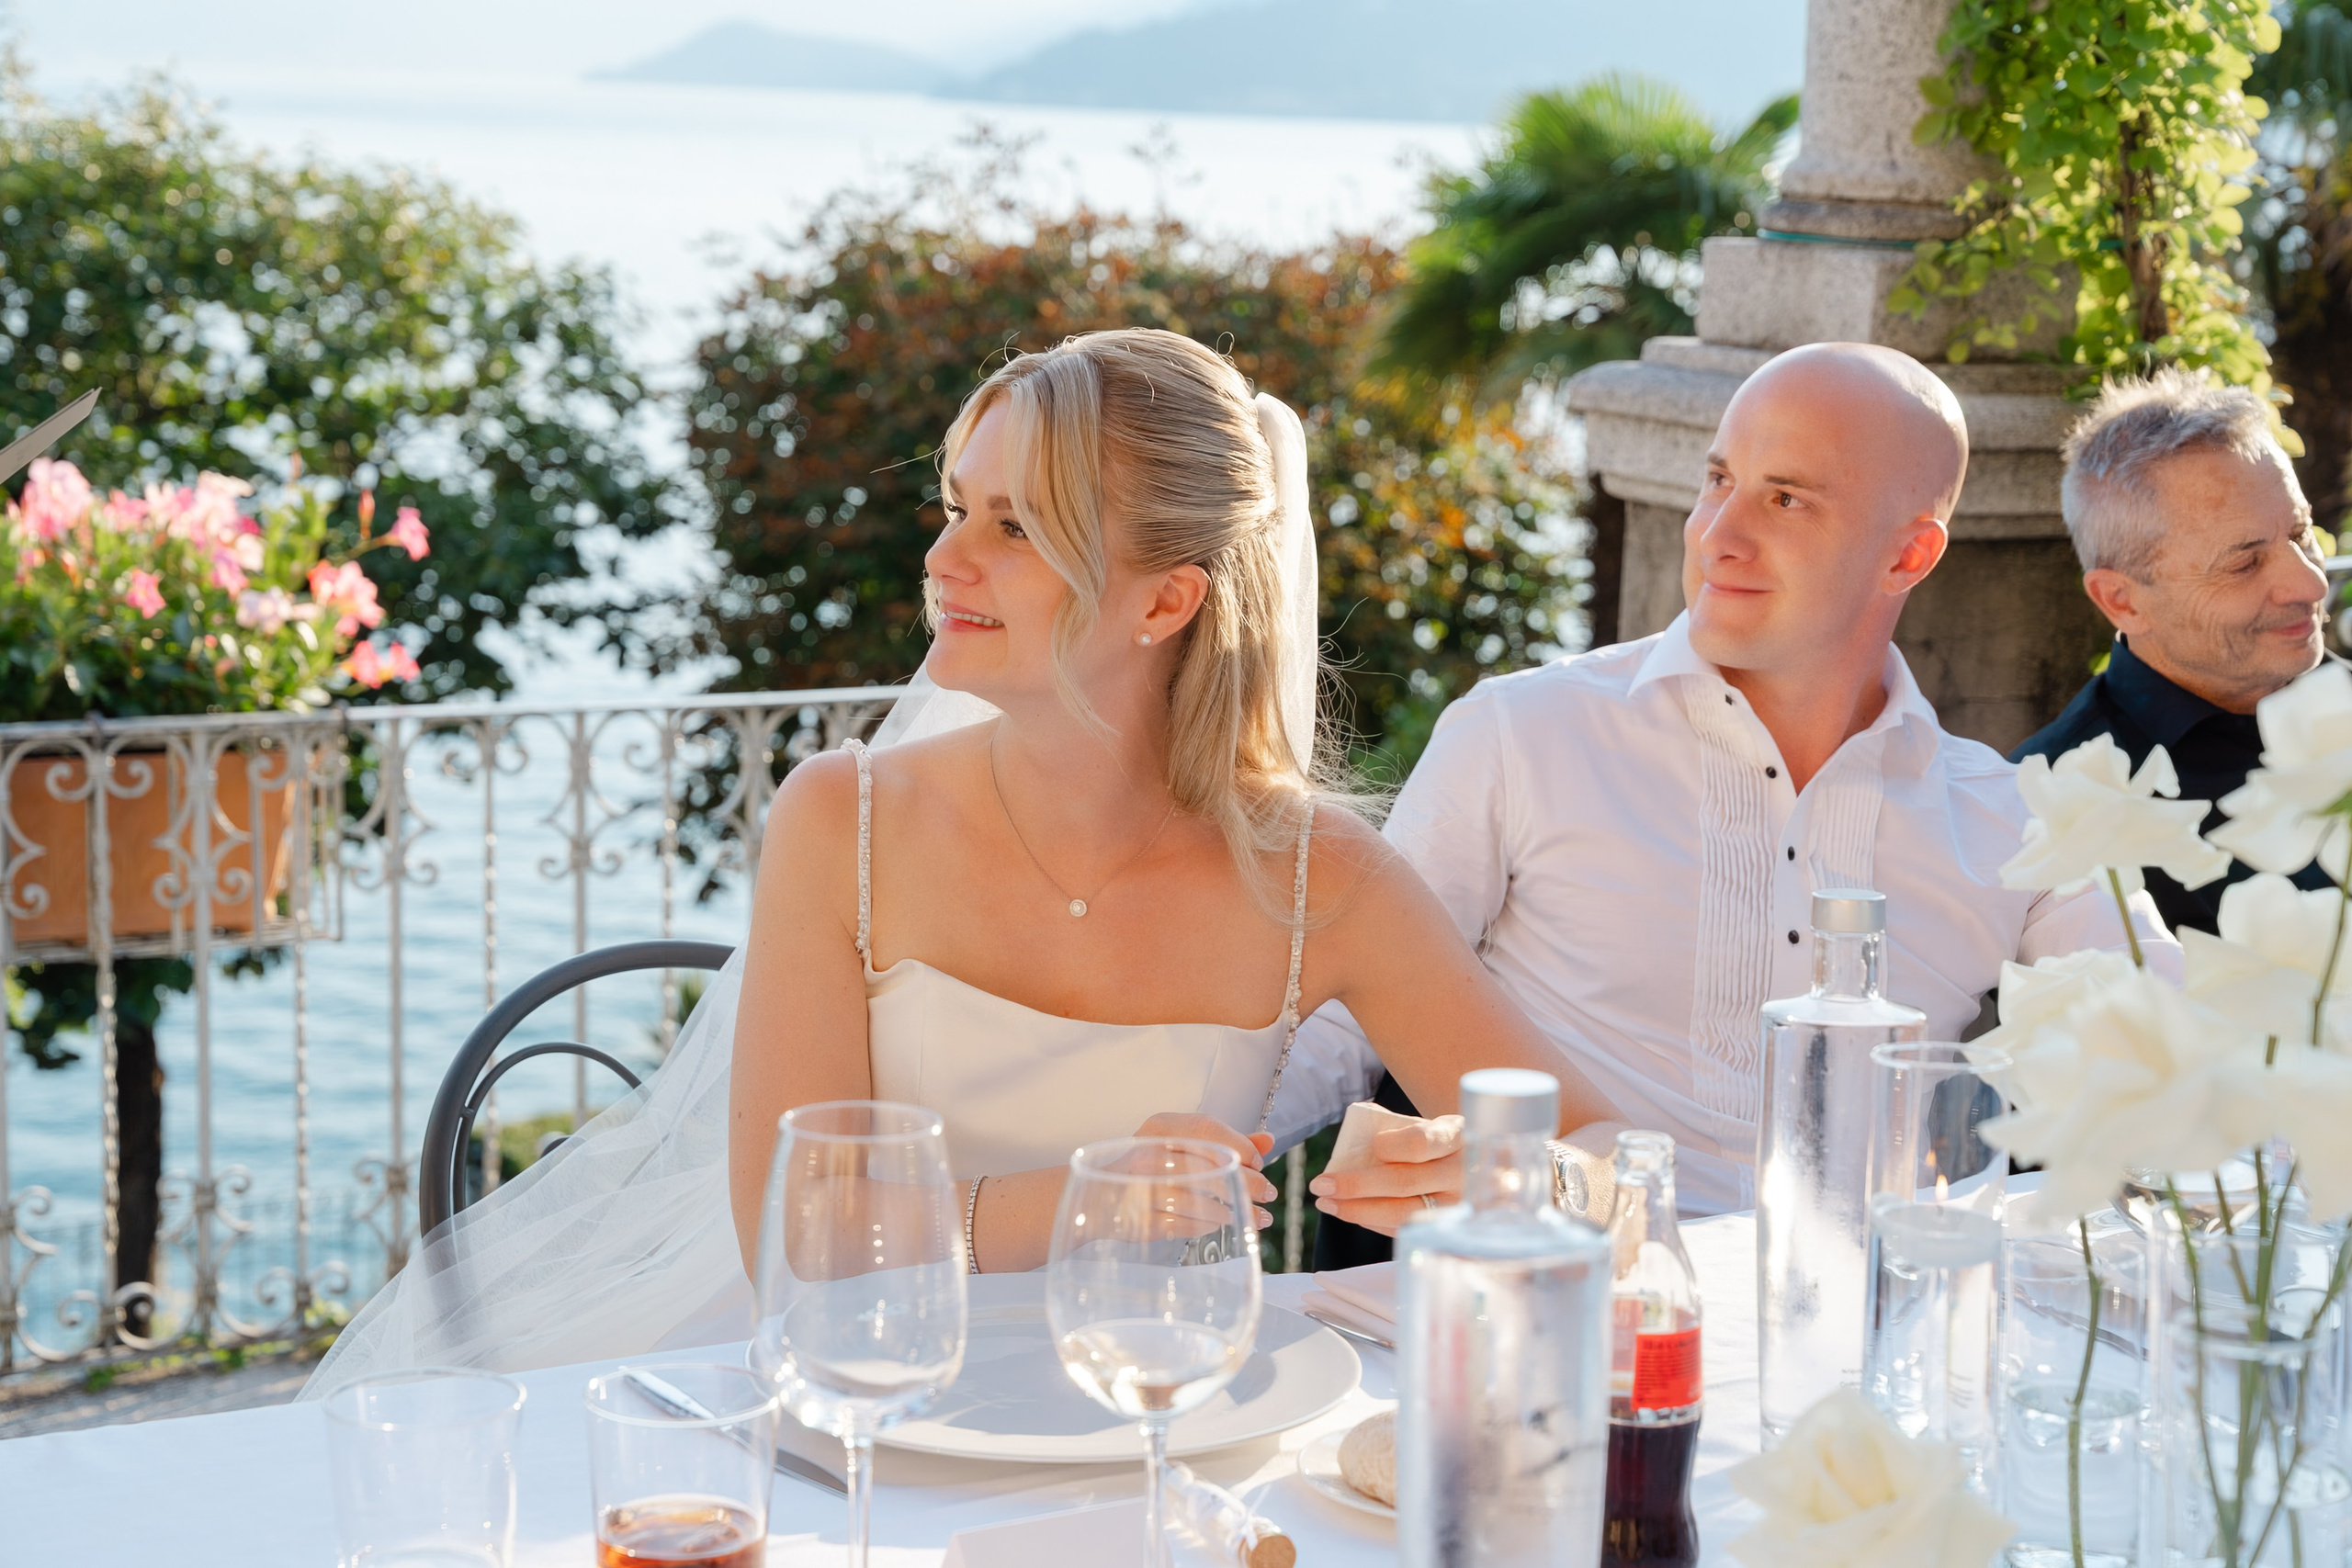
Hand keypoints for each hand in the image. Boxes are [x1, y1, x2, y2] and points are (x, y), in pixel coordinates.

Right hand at [1132, 1113, 1277, 1230]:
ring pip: (1195, 1200)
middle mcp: (1146, 1153)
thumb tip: (1268, 1140)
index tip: (1259, 1164)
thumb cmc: (1149, 1166)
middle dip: (1245, 1183)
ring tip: (1248, 1216)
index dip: (1239, 1146)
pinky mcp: (1137, 1220)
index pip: (1206, 1129)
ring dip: (1229, 1210)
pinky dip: (1204, 1226)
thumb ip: (1225, 1141)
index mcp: (1159, 1128)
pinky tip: (1217, 1225)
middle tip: (1268, 1195)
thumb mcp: (1181, 1144)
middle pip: (1206, 1166)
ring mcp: (1138, 1188)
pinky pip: (1180, 1225)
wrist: (1098, 1194)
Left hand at [1308, 1115, 1463, 1236]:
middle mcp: (1464, 1174)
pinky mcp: (1450, 1231)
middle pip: (1404, 1182)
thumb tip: (1352, 1149)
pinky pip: (1405, 1229)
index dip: (1391, 1145)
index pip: (1421, 1142)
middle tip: (1320, 1184)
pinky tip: (1352, 1212)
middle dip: (1355, 1185)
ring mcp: (1461, 1208)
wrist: (1483, 1168)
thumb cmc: (1444, 1143)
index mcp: (1459, 1136)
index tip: (1372, 1145)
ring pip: (1402, 1213)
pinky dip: (1373, 1222)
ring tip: (1327, 1202)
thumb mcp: (1433, 1126)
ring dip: (1357, 1210)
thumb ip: (1403, 1132)